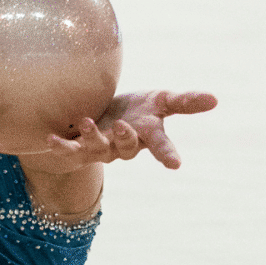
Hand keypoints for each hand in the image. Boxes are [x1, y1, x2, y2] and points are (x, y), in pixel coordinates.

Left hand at [47, 91, 216, 168]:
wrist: (105, 115)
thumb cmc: (138, 109)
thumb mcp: (162, 101)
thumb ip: (185, 101)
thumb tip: (215, 99)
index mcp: (147, 134)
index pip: (161, 145)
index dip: (167, 154)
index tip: (176, 165)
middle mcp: (125, 146)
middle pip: (127, 147)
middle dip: (124, 138)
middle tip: (121, 126)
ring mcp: (102, 149)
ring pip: (98, 149)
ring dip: (92, 137)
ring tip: (86, 121)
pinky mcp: (81, 147)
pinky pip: (70, 150)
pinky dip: (61, 146)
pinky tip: (50, 139)